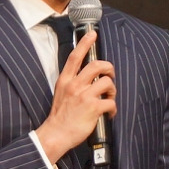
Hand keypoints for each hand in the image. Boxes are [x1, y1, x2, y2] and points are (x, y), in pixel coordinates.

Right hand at [35, 30, 116, 163]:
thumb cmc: (59, 116)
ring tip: (109, 98)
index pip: (75, 57)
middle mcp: (75, 85)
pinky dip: (113, 108)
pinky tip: (109, 113)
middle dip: (109, 68)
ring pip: (107, 82)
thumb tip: (88, 78)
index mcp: (65, 80)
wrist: (56, 134)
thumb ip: (72, 83)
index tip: (92, 34)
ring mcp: (84, 95)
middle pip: (97, 65)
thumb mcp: (60, 93)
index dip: (85, 43)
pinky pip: (111, 102)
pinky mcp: (93, 107)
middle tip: (110, 74)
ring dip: (112, 90)